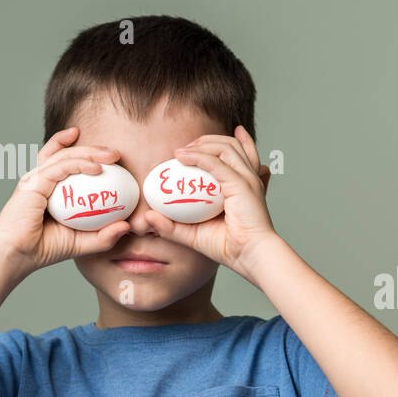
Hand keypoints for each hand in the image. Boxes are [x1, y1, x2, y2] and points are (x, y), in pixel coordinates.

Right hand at [0, 127, 131, 275]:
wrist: (18, 256)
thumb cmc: (46, 249)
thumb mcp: (83, 243)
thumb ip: (104, 236)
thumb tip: (127, 226)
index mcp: (51, 189)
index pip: (67, 164)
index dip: (86, 155)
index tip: (112, 158)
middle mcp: (42, 181)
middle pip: (67, 155)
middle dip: (92, 149)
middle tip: (116, 153)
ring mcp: (36, 180)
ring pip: (64, 157)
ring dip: (89, 152)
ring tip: (112, 156)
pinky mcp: (33, 183)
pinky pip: (59, 168)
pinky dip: (78, 165)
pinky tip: (96, 168)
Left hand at [142, 125, 276, 281]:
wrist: (248, 256)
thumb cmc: (229, 246)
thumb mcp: (193, 234)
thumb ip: (172, 226)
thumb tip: (148, 217)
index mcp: (242, 186)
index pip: (233, 156)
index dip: (213, 147)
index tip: (188, 152)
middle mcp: (247, 179)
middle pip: (230, 145)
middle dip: (207, 141)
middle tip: (185, 148)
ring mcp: (246, 179)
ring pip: (225, 147)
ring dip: (202, 144)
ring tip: (182, 152)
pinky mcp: (241, 184)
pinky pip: (217, 163)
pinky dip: (199, 156)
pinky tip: (182, 157)